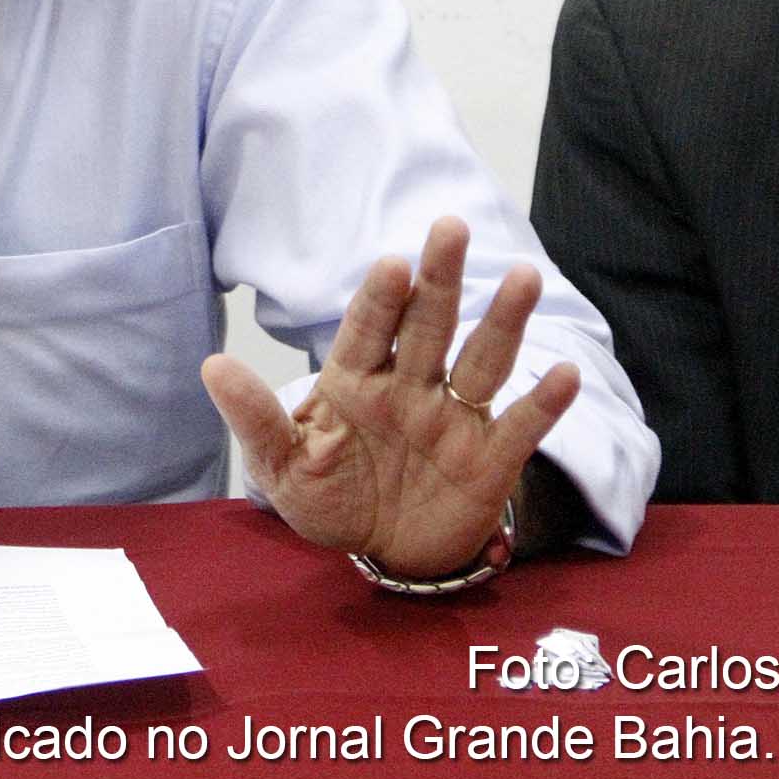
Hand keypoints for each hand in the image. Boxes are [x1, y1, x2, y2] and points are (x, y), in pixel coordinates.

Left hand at [200, 215, 581, 577]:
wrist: (382, 551)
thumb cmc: (328, 496)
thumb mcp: (281, 465)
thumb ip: (256, 418)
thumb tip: (212, 367)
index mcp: (356, 381)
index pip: (368, 330)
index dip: (380, 298)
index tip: (392, 264)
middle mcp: (410, 387)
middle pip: (429, 325)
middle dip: (441, 279)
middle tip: (450, 227)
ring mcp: (454, 418)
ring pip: (481, 361)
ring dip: (504, 321)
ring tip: (524, 276)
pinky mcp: (490, 459)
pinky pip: (521, 425)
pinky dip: (545, 402)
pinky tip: (566, 373)